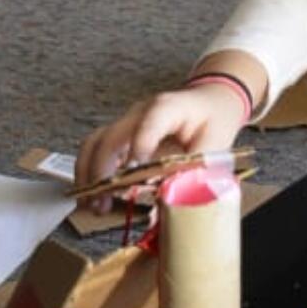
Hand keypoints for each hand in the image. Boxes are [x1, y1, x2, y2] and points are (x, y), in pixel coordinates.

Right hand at [75, 85, 243, 214]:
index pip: (149, 122)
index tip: (135, 176)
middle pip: (109, 137)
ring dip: (89, 175)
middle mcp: (140, 113)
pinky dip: (91, 175)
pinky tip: (95, 198)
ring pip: (95, 143)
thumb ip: (197, 172)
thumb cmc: (213, 119)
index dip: (140, 146)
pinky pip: (98, 152)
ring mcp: (127, 123)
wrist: (209, 101)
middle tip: (103, 203)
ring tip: (94, 205)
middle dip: (102, 171)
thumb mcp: (217, 144)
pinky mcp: (122, 137)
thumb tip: (173, 206)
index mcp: (168, 107)